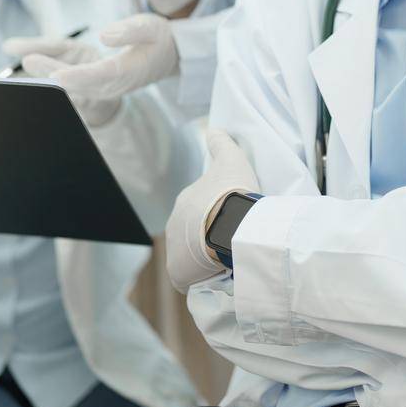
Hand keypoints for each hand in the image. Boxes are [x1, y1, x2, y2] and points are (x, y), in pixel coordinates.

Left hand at [5, 15, 178, 121]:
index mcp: (127, 71)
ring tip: (20, 54)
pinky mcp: (93, 83)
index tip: (59, 76)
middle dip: (51, 73)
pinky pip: (69, 79)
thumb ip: (130, 31)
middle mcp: (112, 84)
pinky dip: (50, 69)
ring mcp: (101, 87)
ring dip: (45, 72)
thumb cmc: (159, 39)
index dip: (79, 78)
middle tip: (27, 60)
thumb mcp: (151, 27)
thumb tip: (104, 35)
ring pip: (70, 83)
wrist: (166, 58)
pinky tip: (29, 57)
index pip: (100, 75)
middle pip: (78, 82)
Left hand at [165, 129, 258, 290]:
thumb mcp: (231, 159)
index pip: (198, 208)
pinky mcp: (177, 272)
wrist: (231, 224)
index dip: (215, 213)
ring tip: (227, 259)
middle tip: (232, 239)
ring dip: (204, 258)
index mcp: (185, 200)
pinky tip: (216, 276)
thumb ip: (221, 143)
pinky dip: (199, 277)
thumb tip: (214, 129)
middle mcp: (173, 224)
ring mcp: (173, 249)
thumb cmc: (232, 192)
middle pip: (192, 233)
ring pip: (189, 255)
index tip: (232, 219)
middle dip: (208, 236)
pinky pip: (187, 277)